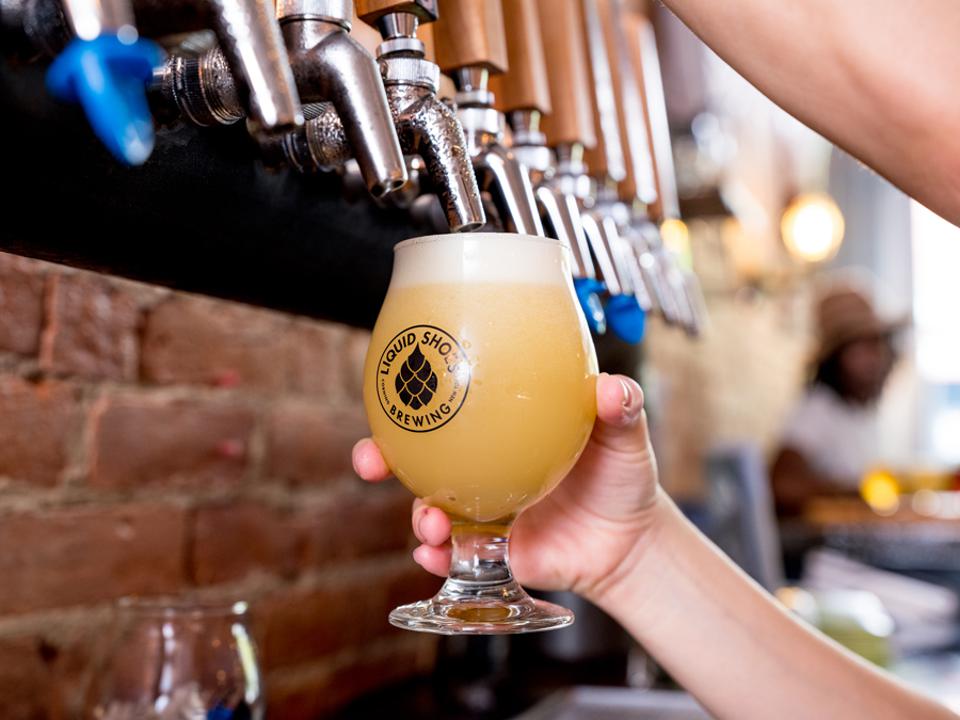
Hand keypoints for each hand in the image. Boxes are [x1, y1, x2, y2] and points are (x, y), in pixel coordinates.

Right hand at [352, 372, 663, 602]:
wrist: (631, 543)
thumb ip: (620, 408)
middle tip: (370, 461)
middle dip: (380, 459)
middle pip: (415, 461)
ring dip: (419, 517)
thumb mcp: (623, 436)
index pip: (445, 411)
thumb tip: (610, 388)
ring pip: (430, 511)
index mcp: (500, 434)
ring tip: (431, 524)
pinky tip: (435, 556)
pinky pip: (454, 557)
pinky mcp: (491, 554)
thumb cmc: (621, 478)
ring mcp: (482, 513)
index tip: (386, 391)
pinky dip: (438, 558)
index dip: (407, 402)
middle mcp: (481, 471)